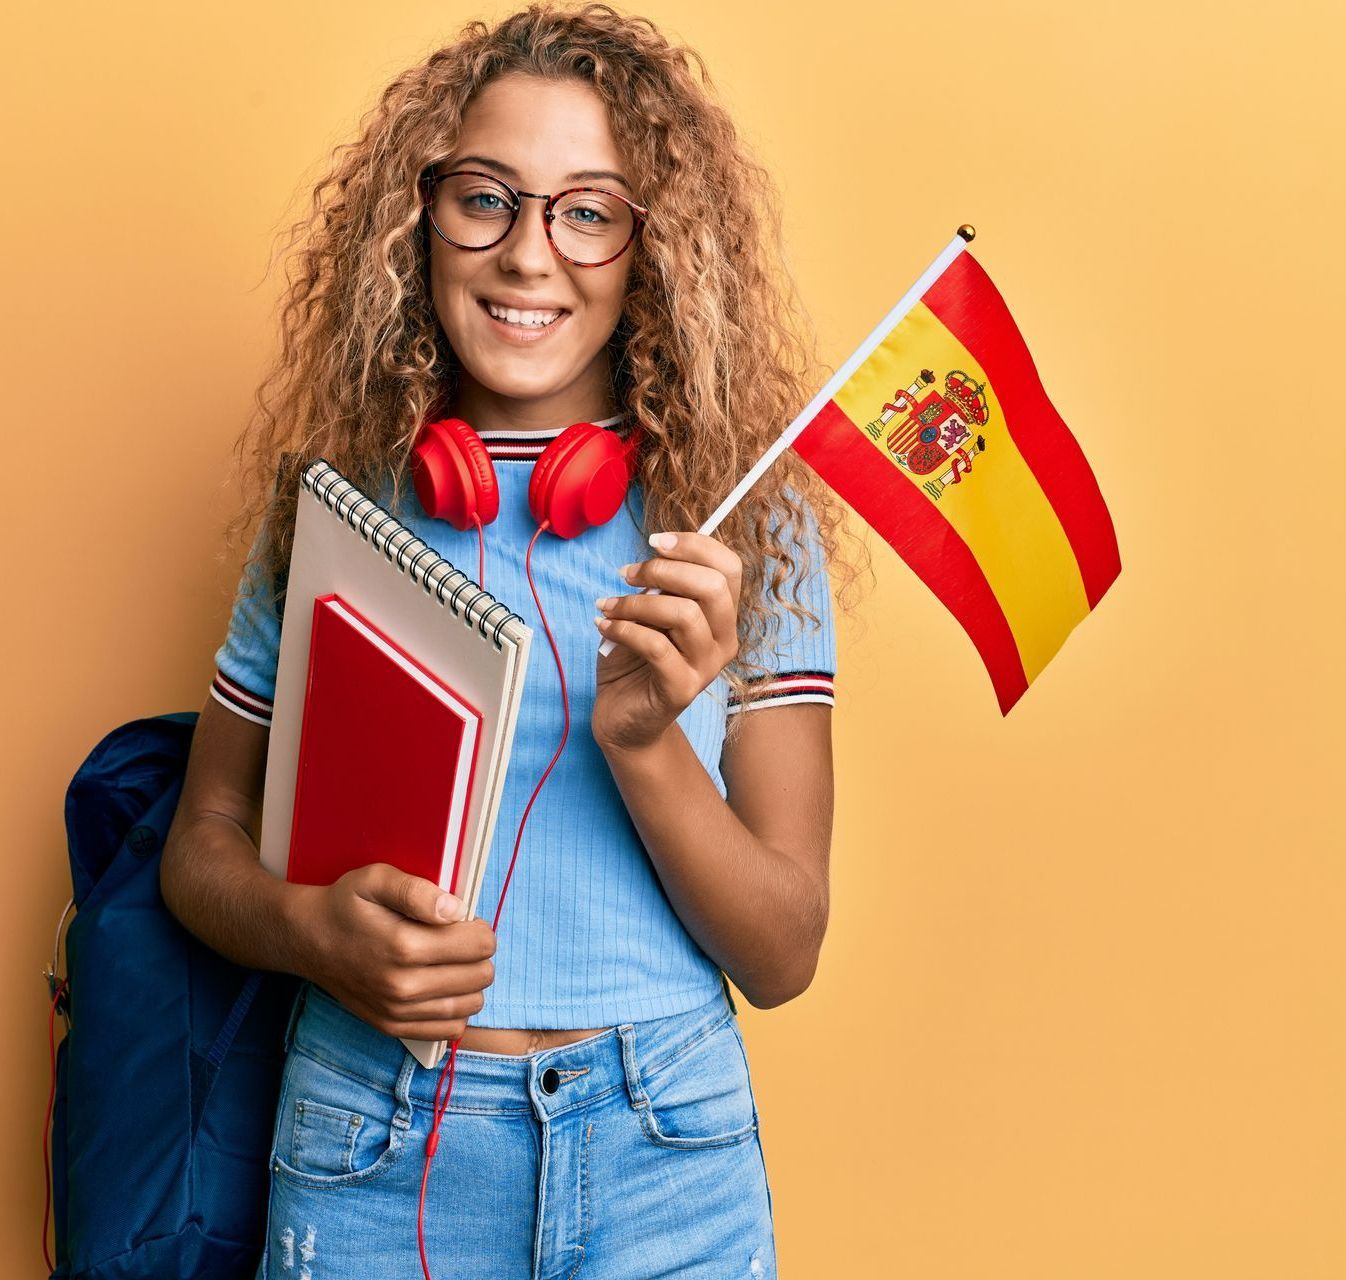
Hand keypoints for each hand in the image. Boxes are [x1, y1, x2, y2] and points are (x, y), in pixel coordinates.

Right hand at [296, 863, 496, 1041]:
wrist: (308, 939)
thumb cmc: (346, 905)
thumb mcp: (376, 879)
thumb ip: (418, 891)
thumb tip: (455, 909)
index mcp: (404, 946)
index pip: (479, 945)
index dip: (480, 928)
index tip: (465, 921)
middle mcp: (403, 986)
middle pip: (480, 975)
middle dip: (479, 954)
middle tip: (460, 940)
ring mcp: (398, 1011)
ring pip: (470, 1004)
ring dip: (472, 982)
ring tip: (454, 962)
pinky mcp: (392, 1027)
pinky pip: (450, 1029)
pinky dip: (457, 1009)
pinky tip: (444, 987)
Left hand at [592, 530, 742, 753]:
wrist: (623, 717)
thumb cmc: (635, 660)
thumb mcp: (648, 614)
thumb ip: (660, 588)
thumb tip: (652, 561)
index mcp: (722, 616)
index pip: (729, 568)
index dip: (695, 545)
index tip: (655, 542)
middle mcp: (724, 641)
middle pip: (713, 587)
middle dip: (664, 570)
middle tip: (626, 574)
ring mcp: (706, 668)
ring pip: (684, 615)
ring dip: (637, 602)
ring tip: (607, 604)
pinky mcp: (682, 689)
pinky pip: (656, 646)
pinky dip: (624, 629)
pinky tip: (603, 625)